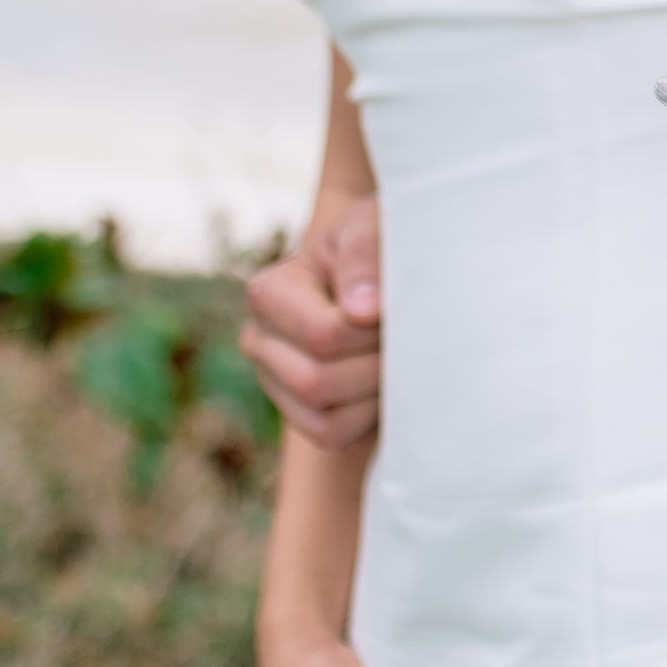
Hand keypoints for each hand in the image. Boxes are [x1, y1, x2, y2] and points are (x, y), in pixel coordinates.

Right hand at [241, 199, 381, 448]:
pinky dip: (373, 418)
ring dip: (377, 392)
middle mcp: (260, 343)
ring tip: (398, 355)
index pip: (322, 335)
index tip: (395, 305)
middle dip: (374, 363)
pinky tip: (388, 382)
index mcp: (268, 294)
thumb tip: (361, 310)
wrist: (385, 268)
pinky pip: (340, 439)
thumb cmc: (376, 243)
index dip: (370, 330)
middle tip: (406, 334)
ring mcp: (278, 386)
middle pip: (317, 383)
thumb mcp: (370, 227)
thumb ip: (364, 253)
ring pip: (328, 421)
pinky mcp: (306, 418)